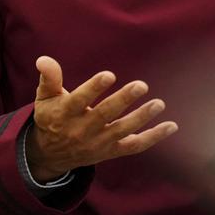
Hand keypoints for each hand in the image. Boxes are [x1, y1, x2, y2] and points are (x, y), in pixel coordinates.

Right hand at [25, 56, 177, 182]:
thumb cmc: (51, 117)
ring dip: (142, 117)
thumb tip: (44, 59)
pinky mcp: (111, 151)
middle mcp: (82, 130)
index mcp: (65, 114)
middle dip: (124, 100)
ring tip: (158, 103)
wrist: (50, 155)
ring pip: (122, 130)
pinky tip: (171, 126)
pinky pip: (134, 146)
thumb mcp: (44, 97)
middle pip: (105, 115)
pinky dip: (153, 137)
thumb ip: (49, 77)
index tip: (109, 75)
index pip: (80, 100)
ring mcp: (98, 143)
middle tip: (141, 85)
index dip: (94, 88)